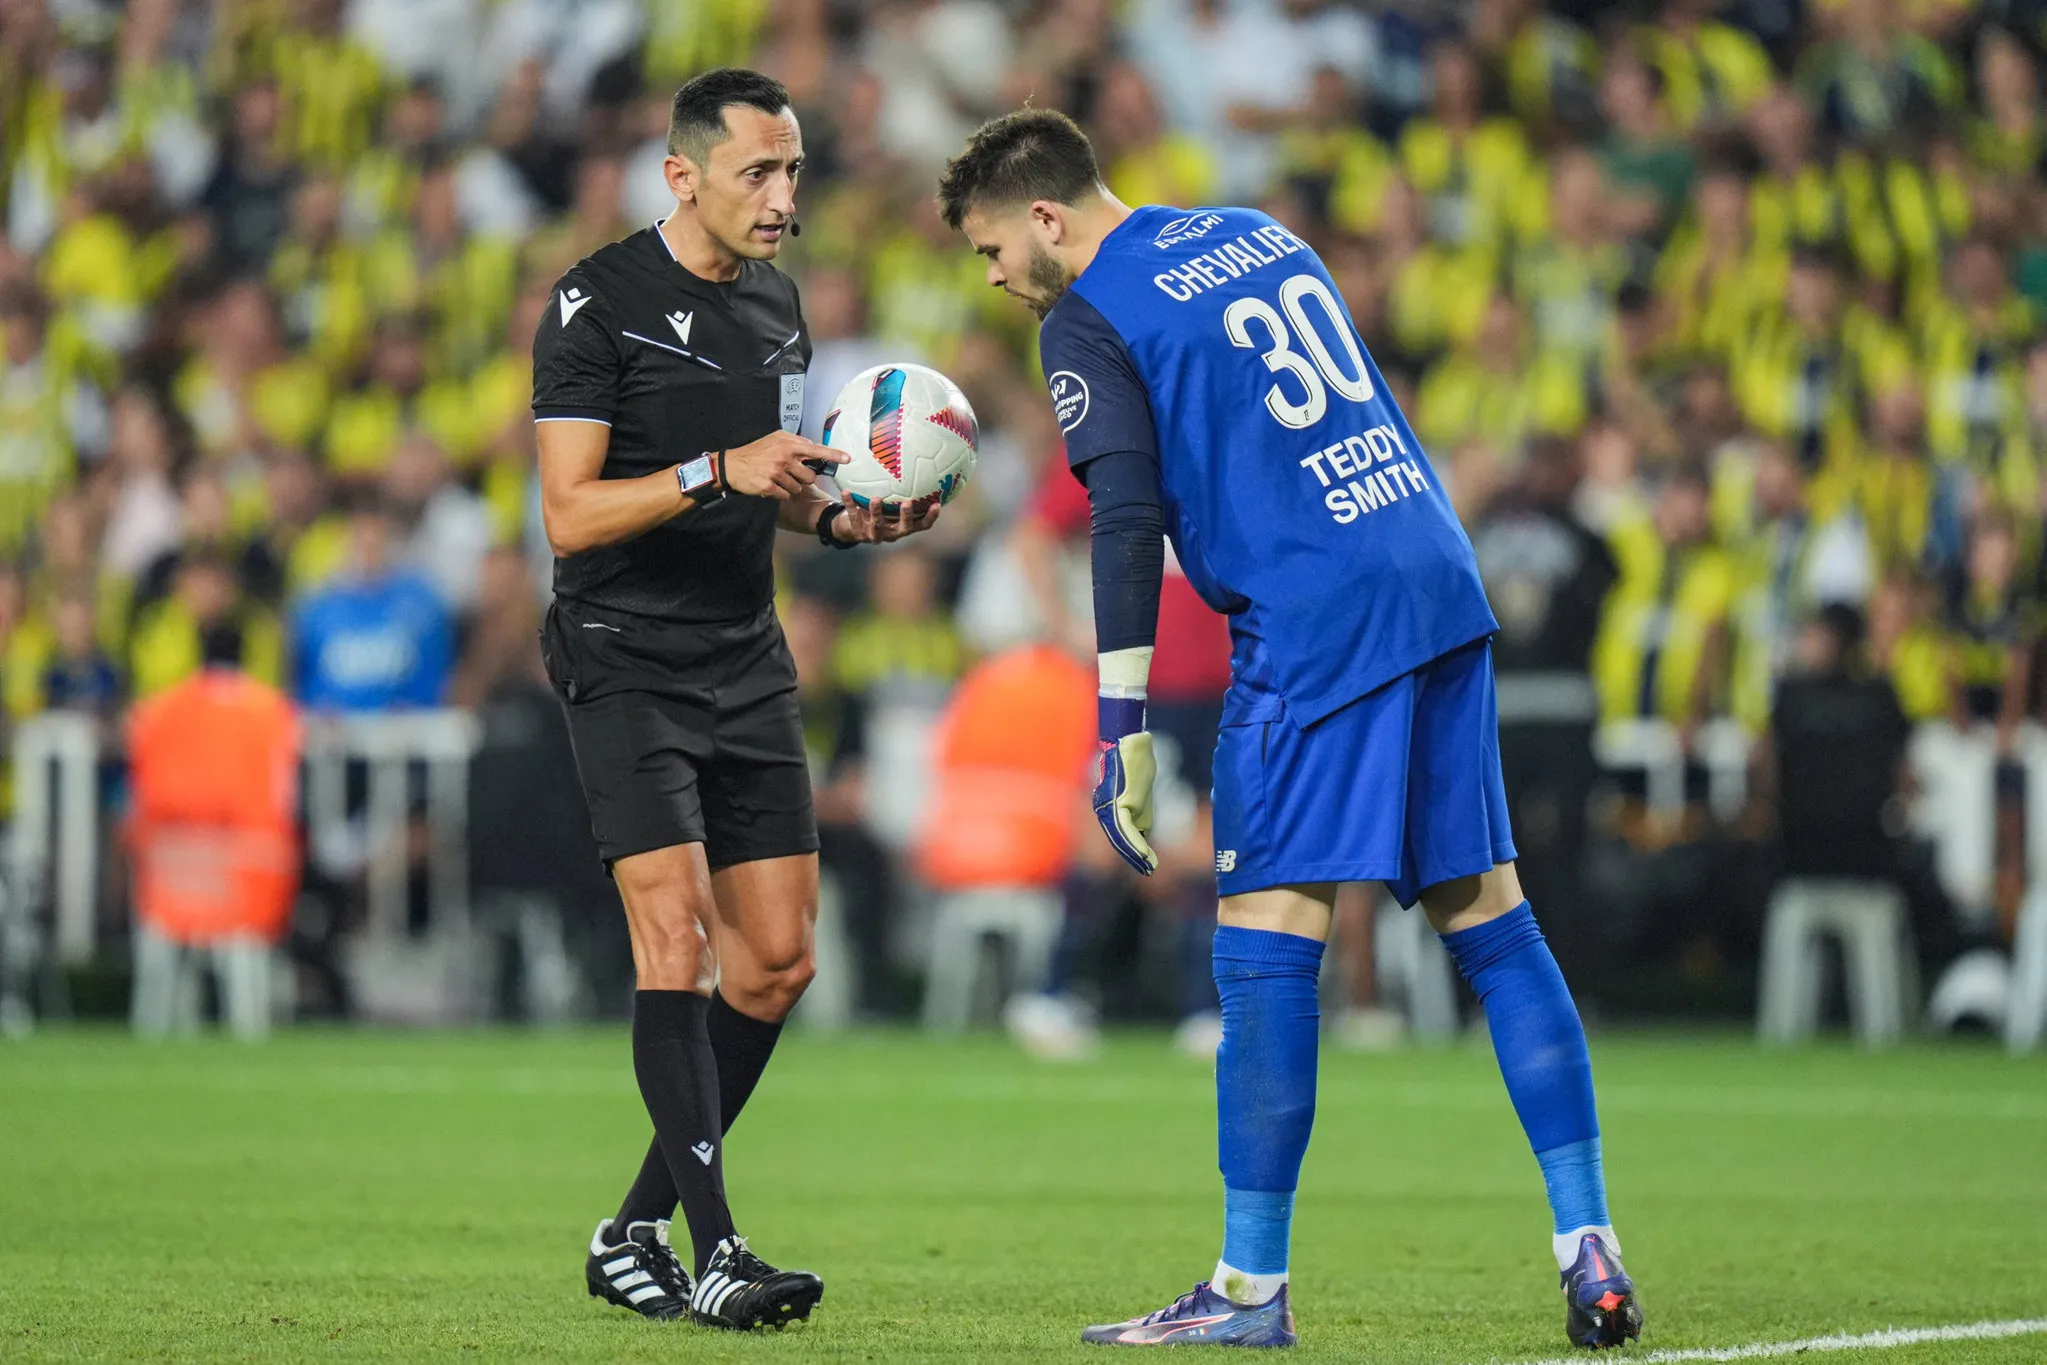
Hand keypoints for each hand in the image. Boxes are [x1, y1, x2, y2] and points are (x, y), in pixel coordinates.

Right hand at [723, 432, 844, 499]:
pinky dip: (781, 493)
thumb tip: (813, 448)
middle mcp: (784, 458)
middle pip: (810, 476)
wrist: (732, 465)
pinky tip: (771, 485)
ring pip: (799, 487)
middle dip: (803, 478)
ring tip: (777, 478)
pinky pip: (786, 495)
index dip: (833, 455)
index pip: (816, 450)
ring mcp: (776, 473)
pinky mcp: (769, 487)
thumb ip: (795, 443)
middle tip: (790, 473)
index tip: (848, 458)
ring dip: (791, 486)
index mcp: (788, 445)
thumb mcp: (775, 439)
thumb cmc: (756, 452)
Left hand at [829, 499, 940, 543]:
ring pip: (877, 525)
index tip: (937, 504)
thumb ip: (902, 490)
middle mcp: (892, 533)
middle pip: (904, 528)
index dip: (931, 517)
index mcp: (903, 526)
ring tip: (876, 499)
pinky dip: (850, 503)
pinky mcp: (858, 531)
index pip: (922, 525)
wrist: (851, 528)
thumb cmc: (877, 511)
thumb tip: (915, 462)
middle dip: (906, 516)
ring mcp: (875, 534)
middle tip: (908, 503)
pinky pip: (854, 516)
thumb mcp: (890, 503)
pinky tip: (846, 491)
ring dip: (877, 512)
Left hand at [1092, 732, 1158, 875]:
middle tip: (1149, 870)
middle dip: (1134, 856)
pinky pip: (1124, 827)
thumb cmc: (1136, 764)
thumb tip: (1143, 828)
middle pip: (1119, 839)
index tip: (1148, 862)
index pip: (1121, 835)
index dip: (1133, 850)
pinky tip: (1143, 854)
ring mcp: (1110, 806)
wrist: (1134, 743)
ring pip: (1120, 836)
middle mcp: (1106, 809)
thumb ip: (1140, 810)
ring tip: (1149, 866)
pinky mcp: (1118, 802)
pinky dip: (1133, 842)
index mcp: (1111, 808)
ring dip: (1134, 854)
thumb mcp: (1140, 793)